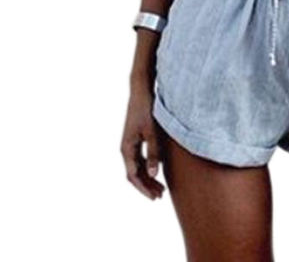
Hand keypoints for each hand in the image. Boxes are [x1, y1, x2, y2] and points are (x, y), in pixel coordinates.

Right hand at [120, 82, 165, 200]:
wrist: (141, 92)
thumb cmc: (146, 110)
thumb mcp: (152, 132)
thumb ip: (153, 152)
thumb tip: (153, 174)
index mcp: (127, 149)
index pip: (133, 176)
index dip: (144, 188)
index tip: (154, 197)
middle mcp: (126, 149)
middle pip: (135, 174)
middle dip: (147, 186)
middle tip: (161, 195)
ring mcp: (131, 144)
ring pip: (138, 167)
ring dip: (148, 178)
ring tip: (161, 187)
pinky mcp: (137, 138)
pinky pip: (140, 159)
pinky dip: (148, 167)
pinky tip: (159, 170)